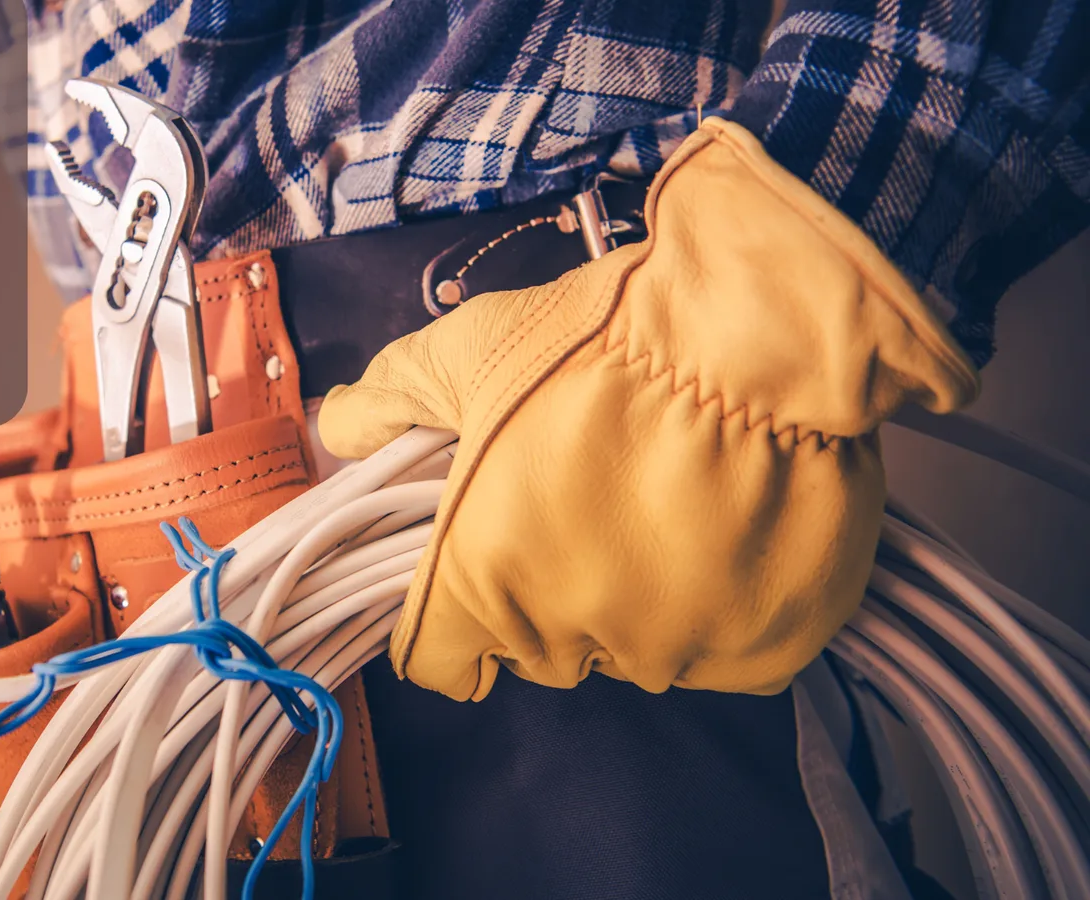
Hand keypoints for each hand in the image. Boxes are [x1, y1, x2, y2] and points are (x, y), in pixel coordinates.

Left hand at [319, 119, 978, 699]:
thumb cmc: (594, 341)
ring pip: (636, 652)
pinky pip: (722, 654)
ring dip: (640, 601)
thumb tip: (336, 427)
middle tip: (584, 504)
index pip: (439, 656)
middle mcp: (573, 637)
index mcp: (482, 582)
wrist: (755, 330)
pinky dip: (722, 612)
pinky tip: (726, 536)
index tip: (481, 565)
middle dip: (548, 591)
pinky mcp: (762, 651)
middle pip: (541, 649)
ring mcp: (674, 652)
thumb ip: (391, 398)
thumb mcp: (468, 351)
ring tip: (665, 507)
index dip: (451, 612)